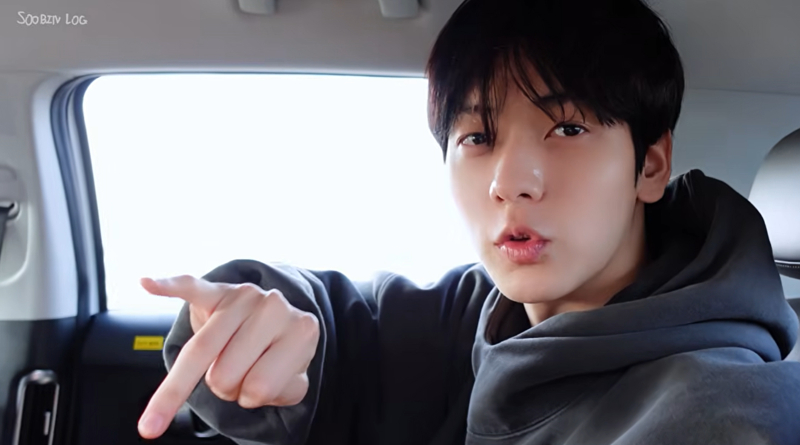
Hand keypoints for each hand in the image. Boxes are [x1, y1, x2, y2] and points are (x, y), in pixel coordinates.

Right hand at [136, 275, 320, 438]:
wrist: (277, 320)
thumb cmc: (279, 356)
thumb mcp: (292, 383)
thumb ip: (279, 391)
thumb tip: (250, 387)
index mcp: (303, 332)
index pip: (259, 387)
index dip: (251, 398)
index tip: (256, 388)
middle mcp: (275, 307)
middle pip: (222, 374)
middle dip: (225, 386)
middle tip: (239, 370)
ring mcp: (245, 295)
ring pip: (201, 352)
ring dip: (202, 372)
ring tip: (224, 358)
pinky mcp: (216, 290)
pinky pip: (189, 287)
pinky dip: (167, 286)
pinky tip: (148, 283)